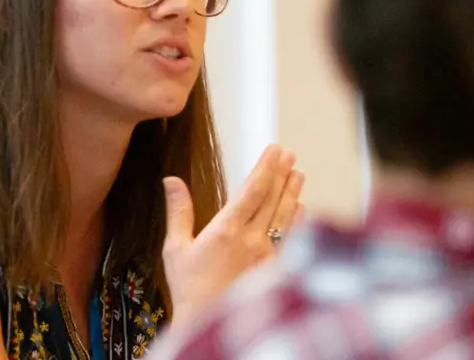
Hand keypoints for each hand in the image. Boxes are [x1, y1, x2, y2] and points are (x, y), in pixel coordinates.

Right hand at [162, 144, 304, 323]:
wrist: (207, 323)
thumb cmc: (189, 291)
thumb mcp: (175, 249)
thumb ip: (178, 211)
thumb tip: (171, 181)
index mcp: (226, 230)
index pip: (253, 189)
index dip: (265, 166)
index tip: (274, 150)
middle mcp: (251, 240)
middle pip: (272, 198)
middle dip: (281, 173)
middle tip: (289, 155)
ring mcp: (266, 255)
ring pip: (285, 216)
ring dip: (292, 192)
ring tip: (299, 174)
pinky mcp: (274, 270)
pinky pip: (291, 238)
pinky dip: (297, 221)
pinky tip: (302, 210)